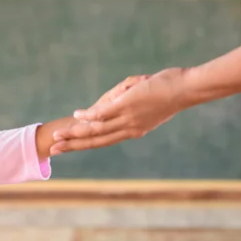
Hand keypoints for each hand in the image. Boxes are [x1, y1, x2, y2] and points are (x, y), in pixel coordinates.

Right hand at [50, 68, 189, 153]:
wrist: (186, 89)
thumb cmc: (172, 90)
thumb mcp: (148, 99)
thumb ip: (130, 100)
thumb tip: (118, 97)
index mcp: (135, 130)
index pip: (106, 140)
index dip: (87, 144)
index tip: (72, 147)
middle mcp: (130, 129)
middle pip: (96, 141)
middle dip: (74, 146)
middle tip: (54, 151)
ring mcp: (127, 118)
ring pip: (96, 130)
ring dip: (75, 134)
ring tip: (58, 137)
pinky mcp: (126, 106)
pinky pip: (103, 114)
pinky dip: (88, 116)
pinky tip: (76, 116)